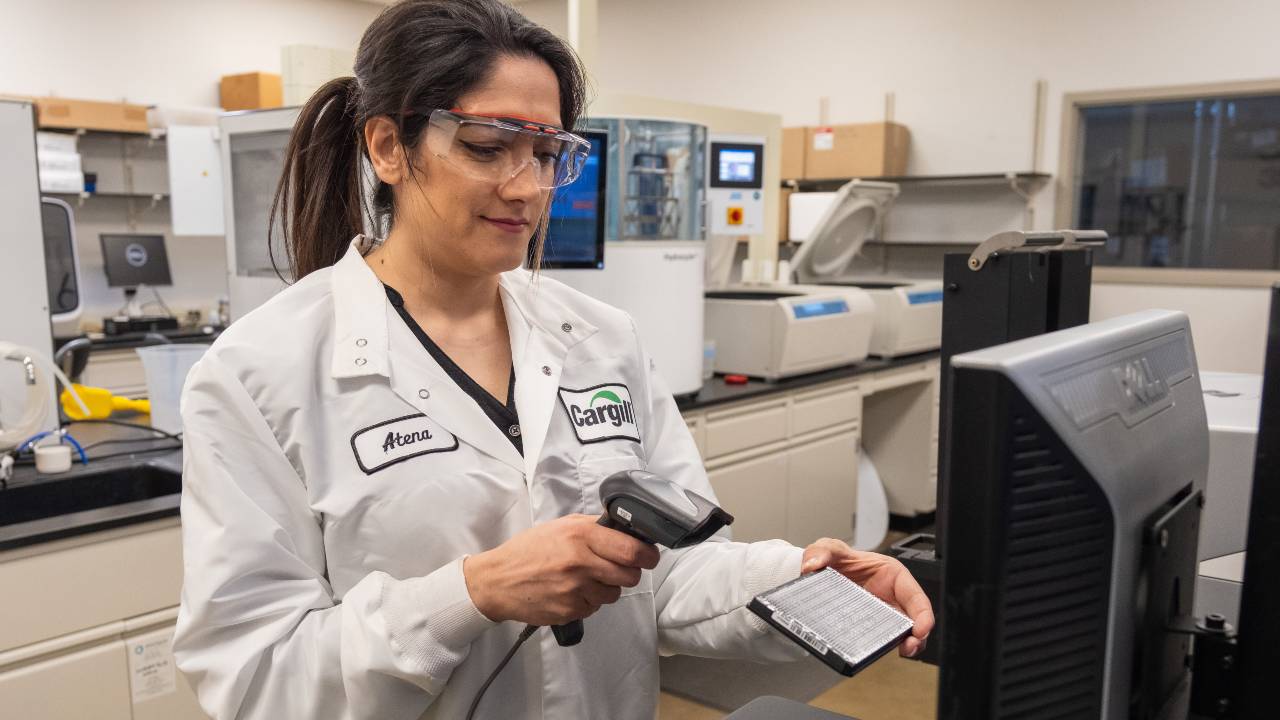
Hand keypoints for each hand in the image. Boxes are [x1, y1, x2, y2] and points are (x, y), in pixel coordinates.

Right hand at [463, 515, 660, 625]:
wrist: (497, 581)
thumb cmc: (528, 550)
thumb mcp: (560, 526)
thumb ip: (593, 526)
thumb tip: (625, 527)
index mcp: (580, 536)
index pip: (631, 550)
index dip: (647, 555)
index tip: (649, 556)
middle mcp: (580, 562)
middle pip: (630, 575)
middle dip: (630, 573)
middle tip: (619, 568)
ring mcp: (575, 590)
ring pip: (613, 594)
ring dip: (607, 588)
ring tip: (586, 579)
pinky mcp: (570, 611)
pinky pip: (594, 608)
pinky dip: (588, 601)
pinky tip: (571, 591)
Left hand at [799, 538, 933, 657]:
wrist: (821, 573)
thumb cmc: (834, 560)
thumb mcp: (828, 549)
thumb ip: (820, 552)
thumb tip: (812, 566)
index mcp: (892, 574)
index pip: (915, 595)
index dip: (923, 613)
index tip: (921, 628)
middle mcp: (893, 595)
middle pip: (915, 618)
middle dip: (918, 635)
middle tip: (909, 646)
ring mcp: (884, 612)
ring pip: (903, 631)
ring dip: (906, 644)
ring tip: (903, 652)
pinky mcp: (873, 625)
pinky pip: (884, 638)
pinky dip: (887, 646)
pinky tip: (881, 652)